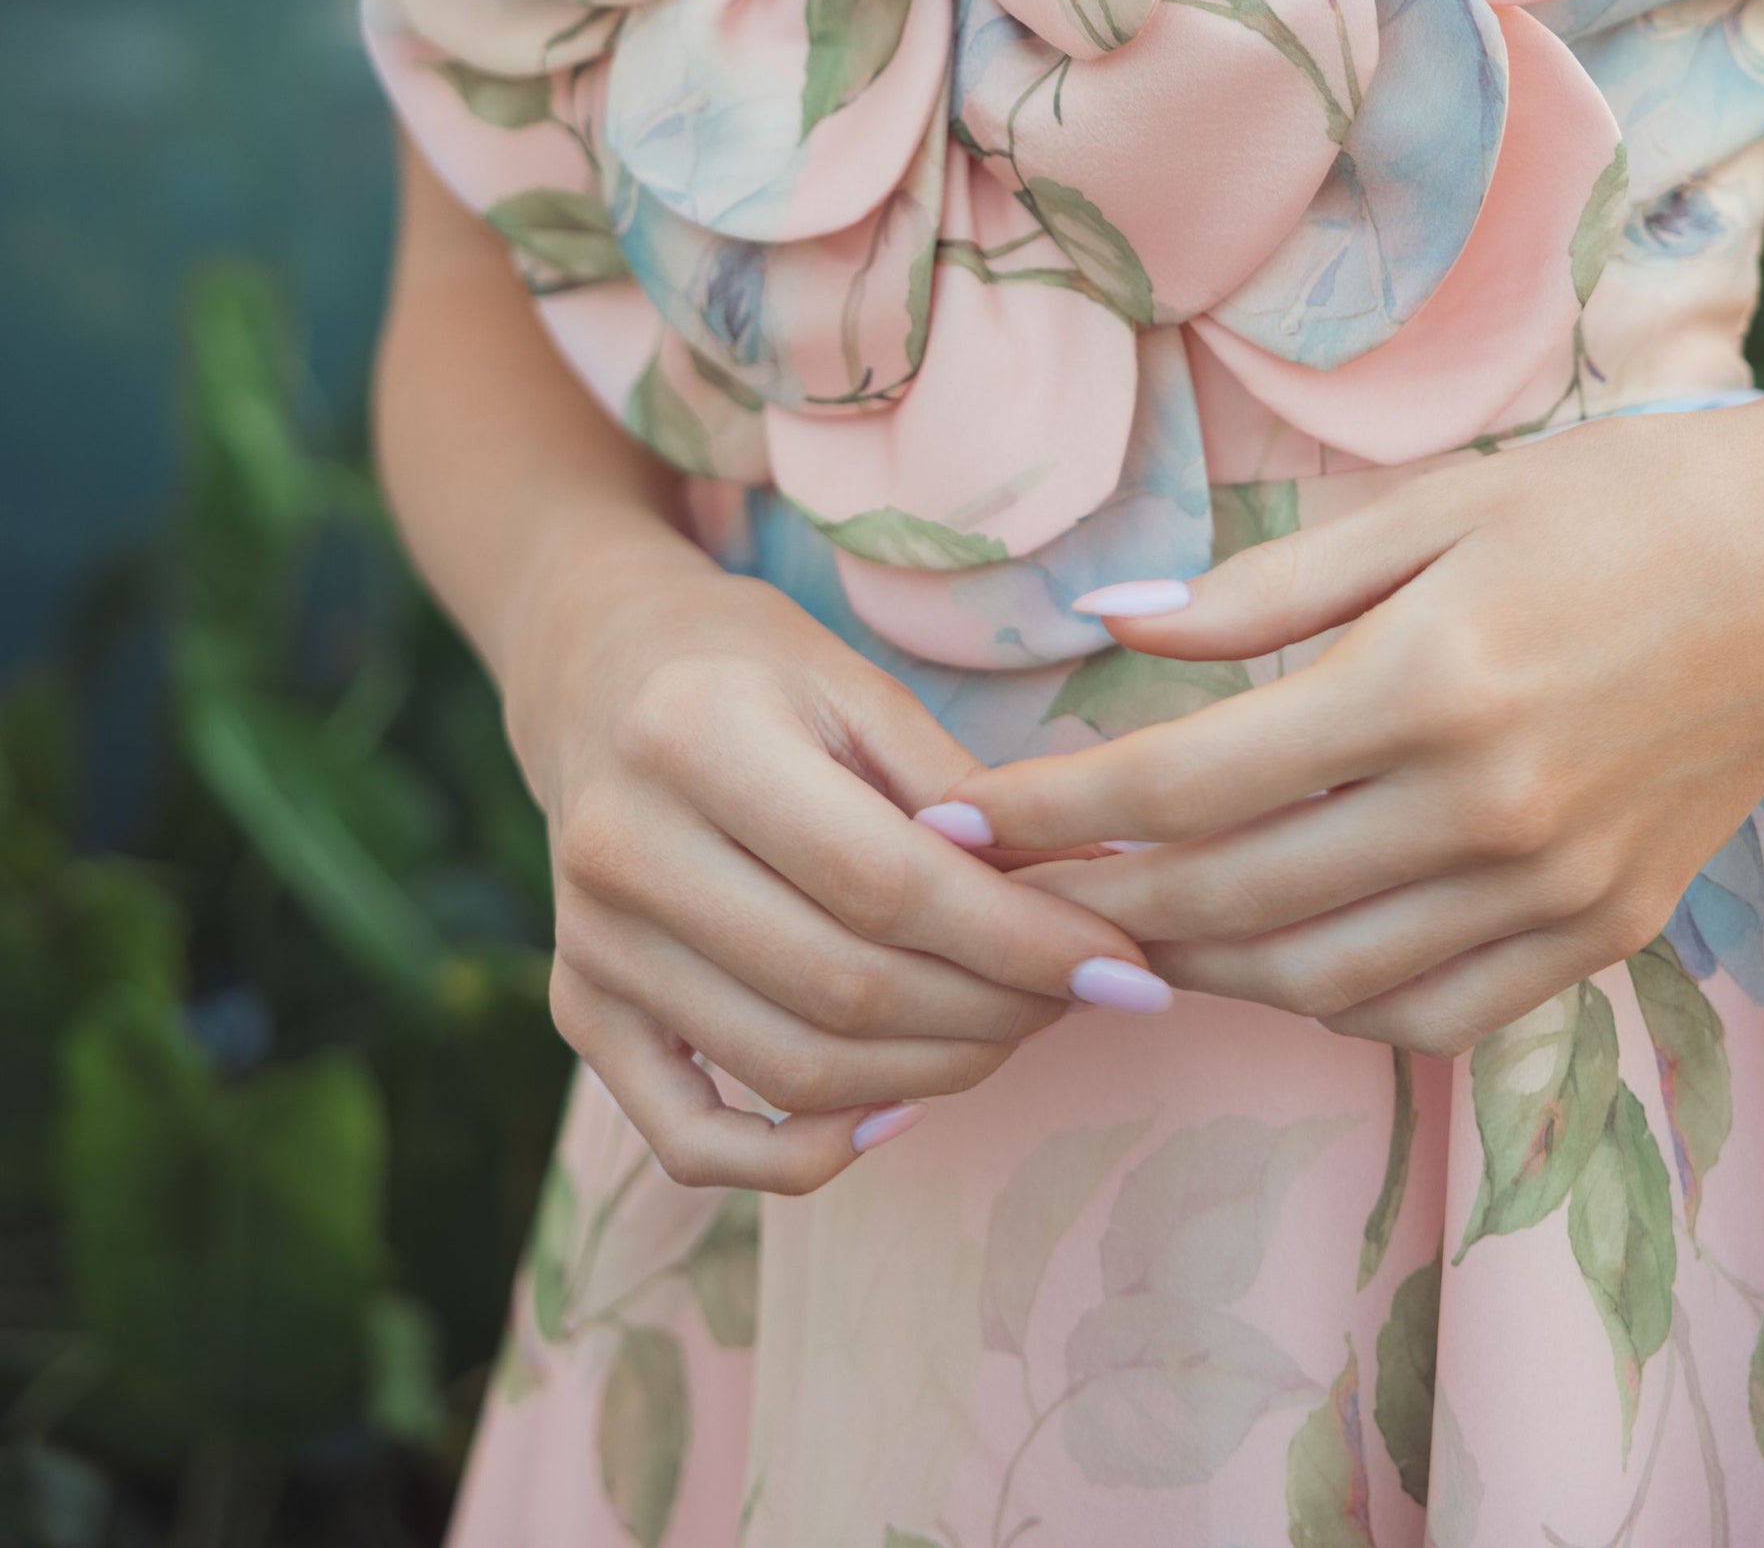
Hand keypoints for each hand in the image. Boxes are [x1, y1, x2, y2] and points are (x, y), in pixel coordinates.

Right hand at [503, 525, 1162, 1194]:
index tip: (1123, 965)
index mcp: (695, 737)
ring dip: (930, 1075)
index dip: (1018, 940)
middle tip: (1081, 997)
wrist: (596, 672)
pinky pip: (690, 1141)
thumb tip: (1101, 889)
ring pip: (790, 1071)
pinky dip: (797, 1158)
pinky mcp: (577, 1011)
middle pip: (843, 987)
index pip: (883, 882)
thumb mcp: (856, 685)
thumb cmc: (750, 667)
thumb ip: (963, 793)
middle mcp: (622, 848)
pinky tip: (889, 1119)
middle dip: (993, 1011)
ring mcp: (589, 943)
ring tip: (1013, 1030)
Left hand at [946, 384, 1763, 1057]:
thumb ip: (1260, 586)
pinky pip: (1433, 1016)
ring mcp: (1555, 889)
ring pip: (1320, 981)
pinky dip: (1329, 1001)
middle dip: (1096, 898)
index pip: (1187, 783)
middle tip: (1006, 885)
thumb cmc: (1608, 503)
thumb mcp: (1429, 506)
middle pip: (1234, 897)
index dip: (1056, 811)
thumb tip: (1108, 626)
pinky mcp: (1603, 933)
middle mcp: (1489, 808)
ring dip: (1199, 963)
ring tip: (1121, 917)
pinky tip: (1272, 953)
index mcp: (1429, 680)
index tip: (964, 817)